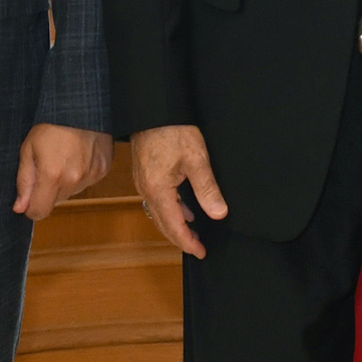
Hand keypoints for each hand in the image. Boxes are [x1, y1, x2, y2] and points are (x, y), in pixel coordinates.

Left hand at [13, 124, 114, 220]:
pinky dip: (81, 174)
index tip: (30, 197)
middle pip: (56, 202)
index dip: (32, 207)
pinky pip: (87, 181)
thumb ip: (24, 182)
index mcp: (52, 175)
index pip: (40, 212)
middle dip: (49, 190)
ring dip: (66, 182)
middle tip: (48, 165)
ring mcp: (91, 175)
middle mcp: (74, 179)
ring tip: (64, 157)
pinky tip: (78, 156)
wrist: (80, 106)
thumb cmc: (51, 124)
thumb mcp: (28, 149)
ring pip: (72, 192)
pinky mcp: (103, 169)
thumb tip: (20, 207)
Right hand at [130, 124, 227, 259]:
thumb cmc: (172, 130)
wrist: (153, 108)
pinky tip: (186, 207)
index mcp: (158, 190)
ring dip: (176, 224)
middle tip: (199, 248)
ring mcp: (143, 182)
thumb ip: (207, 188)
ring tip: (195, 232)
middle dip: (181, 238)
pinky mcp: (145, 174)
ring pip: (160, 213)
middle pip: (164, 224)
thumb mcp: (196, 158)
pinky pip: (158, 200)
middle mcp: (146, 190)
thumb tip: (218, 213)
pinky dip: (172, 210)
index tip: (201, 253)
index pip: (174, 226)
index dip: (188, 242)